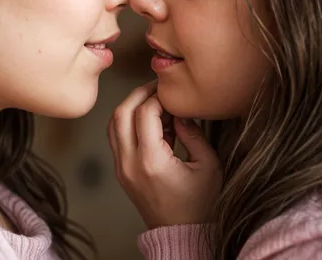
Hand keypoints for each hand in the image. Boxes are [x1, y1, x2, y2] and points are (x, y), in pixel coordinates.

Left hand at [108, 82, 222, 228]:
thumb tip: (179, 111)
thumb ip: (193, 134)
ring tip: (153, 102)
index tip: (170, 93)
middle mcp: (130, 163)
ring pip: (113, 122)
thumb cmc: (199, 204)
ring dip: (130, 105)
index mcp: (152, 161)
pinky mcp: (120, 170)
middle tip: (157, 88)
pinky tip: (147, 121)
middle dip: (139, 93)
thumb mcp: (208, 166)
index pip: (144, 113)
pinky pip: (115, 136)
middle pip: (121, 112)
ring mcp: (121, 167)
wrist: (181, 233)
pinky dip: (126, 121)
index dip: (157, 96)